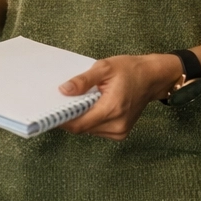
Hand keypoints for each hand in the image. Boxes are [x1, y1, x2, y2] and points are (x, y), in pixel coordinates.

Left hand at [57, 53, 182, 140]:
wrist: (152, 78)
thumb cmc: (130, 70)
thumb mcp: (104, 67)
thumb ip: (83, 80)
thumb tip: (63, 90)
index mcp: (112, 108)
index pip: (79, 124)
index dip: (62, 120)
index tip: (49, 112)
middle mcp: (116, 125)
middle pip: (82, 128)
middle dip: (69, 117)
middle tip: (60, 102)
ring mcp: (120, 131)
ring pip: (89, 130)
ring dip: (80, 118)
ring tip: (78, 101)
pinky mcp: (120, 132)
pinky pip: (97, 129)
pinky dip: (90, 120)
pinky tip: (90, 106)